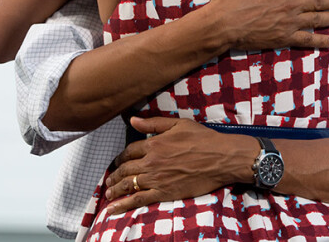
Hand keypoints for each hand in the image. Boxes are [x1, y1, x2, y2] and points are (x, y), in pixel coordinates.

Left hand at [104, 116, 257, 214]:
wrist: (220, 157)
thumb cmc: (202, 138)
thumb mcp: (177, 124)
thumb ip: (152, 124)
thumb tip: (133, 120)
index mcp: (154, 144)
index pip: (129, 151)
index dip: (121, 157)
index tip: (118, 161)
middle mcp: (151, 162)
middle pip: (126, 169)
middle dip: (114, 175)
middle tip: (108, 179)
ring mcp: (157, 179)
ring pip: (129, 185)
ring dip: (115, 189)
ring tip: (108, 194)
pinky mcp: (164, 193)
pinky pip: (139, 200)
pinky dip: (124, 204)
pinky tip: (114, 209)